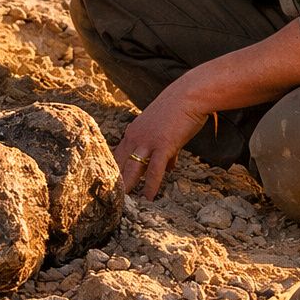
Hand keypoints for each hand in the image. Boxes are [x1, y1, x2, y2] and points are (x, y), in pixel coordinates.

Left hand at [114, 79, 215, 199]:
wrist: (190, 95)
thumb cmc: (180, 111)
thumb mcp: (166, 131)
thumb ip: (165, 151)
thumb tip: (168, 168)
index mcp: (133, 132)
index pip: (117, 156)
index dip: (113, 172)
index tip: (109, 186)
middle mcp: (135, 137)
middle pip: (120, 165)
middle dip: (115, 183)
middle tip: (109, 200)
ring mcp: (147, 141)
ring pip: (133, 169)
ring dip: (128, 187)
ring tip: (124, 204)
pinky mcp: (162, 145)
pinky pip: (154, 170)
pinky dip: (151, 186)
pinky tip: (148, 198)